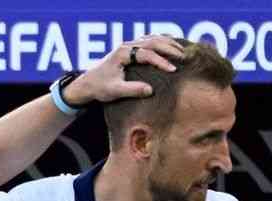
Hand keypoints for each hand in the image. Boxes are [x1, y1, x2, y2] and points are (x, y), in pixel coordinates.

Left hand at [63, 34, 183, 103]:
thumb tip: (150, 90)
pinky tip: (171, 48)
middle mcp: (126, 46)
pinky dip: (161, 43)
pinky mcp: (130, 50)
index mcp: (122, 53)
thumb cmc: (99, 87)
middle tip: (184, 57)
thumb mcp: (114, 91)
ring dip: (167, 43)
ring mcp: (128, 46)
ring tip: (182, 51)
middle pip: (152, 41)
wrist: (87, 84)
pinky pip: (149, 41)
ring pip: (152, 38)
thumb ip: (132, 90)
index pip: (146, 54)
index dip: (161, 61)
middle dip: (169, 48)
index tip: (173, 70)